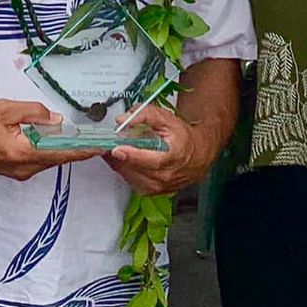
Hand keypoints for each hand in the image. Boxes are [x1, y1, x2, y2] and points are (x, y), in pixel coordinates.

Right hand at [0, 99, 103, 179]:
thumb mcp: (5, 110)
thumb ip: (33, 112)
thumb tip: (57, 120)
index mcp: (24, 153)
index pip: (61, 153)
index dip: (83, 150)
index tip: (101, 147)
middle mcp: (25, 168)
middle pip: (58, 159)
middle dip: (78, 149)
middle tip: (97, 139)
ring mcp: (20, 172)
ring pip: (49, 161)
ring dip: (64, 150)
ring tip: (82, 139)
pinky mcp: (15, 171)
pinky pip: (39, 161)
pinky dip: (50, 152)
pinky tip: (56, 141)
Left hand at [104, 103, 223, 196]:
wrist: (198, 156)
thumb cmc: (183, 138)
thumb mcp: (167, 120)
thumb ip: (145, 115)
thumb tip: (123, 119)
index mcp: (173, 157)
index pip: (151, 161)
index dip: (132, 155)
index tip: (117, 149)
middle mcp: (166, 176)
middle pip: (135, 169)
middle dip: (118, 156)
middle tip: (108, 143)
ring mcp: (158, 186)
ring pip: (129, 176)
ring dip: (119, 163)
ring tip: (118, 148)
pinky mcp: (152, 192)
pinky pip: (130, 181)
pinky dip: (124, 169)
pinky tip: (125, 159)